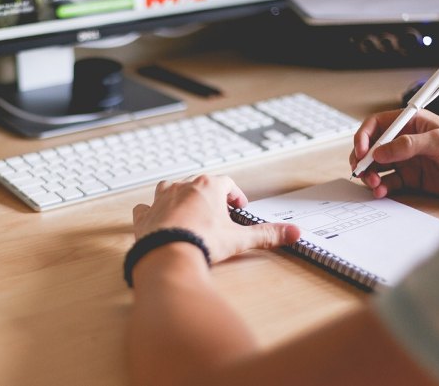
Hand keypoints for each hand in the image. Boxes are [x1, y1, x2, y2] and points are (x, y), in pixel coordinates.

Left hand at [132, 175, 299, 262]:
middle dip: (209, 197)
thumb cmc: (203, 242)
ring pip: (169, 189)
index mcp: (207, 187)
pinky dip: (151, 212)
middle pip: (199, 184)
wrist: (168, 255)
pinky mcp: (145, 215)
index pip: (226, 183)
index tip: (238, 207)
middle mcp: (182, 187)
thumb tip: (293, 233)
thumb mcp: (240, 239)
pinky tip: (156, 219)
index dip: (235, 195)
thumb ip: (267, 235)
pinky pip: (146, 207)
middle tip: (218, 213)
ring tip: (188, 211)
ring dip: (178, 197)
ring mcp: (160, 200)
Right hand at [350, 109, 438, 197]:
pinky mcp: (411, 179)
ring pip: (377, 167)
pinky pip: (388, 183)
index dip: (364, 137)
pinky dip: (381, 188)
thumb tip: (380, 152)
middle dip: (363, 160)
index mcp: (409, 123)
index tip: (361, 151)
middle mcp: (404, 141)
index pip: (376, 126)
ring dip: (370, 176)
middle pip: (372, 148)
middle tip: (363, 171)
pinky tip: (382, 191)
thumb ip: (408, 145)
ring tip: (374, 185)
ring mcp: (406, 161)